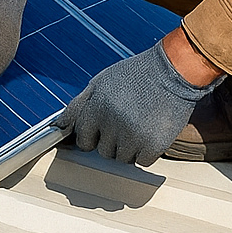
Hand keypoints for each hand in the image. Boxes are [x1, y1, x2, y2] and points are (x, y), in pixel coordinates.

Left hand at [55, 41, 221, 165]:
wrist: (173, 70)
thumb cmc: (135, 75)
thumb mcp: (101, 82)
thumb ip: (78, 105)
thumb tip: (58, 126)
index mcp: (96, 106)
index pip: (83, 139)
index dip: (93, 135)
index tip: (103, 129)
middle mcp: (111, 122)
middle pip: (103, 151)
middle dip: (112, 141)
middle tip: (127, 121)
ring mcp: (132, 135)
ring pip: (122, 159)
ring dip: (130, 147)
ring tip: (140, 123)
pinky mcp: (153, 144)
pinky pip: (142, 161)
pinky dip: (147, 151)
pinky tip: (152, 130)